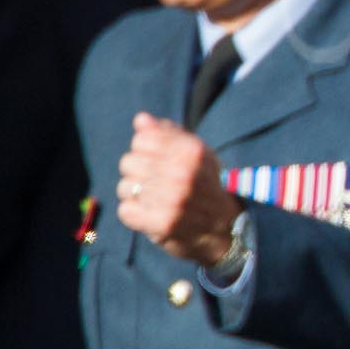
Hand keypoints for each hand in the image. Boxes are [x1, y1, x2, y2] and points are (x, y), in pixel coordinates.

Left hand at [116, 112, 237, 266]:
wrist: (224, 229)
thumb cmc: (205, 185)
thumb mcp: (196, 154)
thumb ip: (168, 134)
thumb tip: (141, 120)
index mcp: (191, 151)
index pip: (141, 139)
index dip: (146, 150)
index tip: (159, 162)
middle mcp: (182, 173)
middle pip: (128, 162)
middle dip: (139, 173)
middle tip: (158, 184)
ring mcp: (172, 200)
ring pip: (125, 187)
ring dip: (136, 195)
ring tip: (155, 200)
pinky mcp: (161, 224)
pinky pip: (125, 211)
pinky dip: (135, 215)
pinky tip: (150, 214)